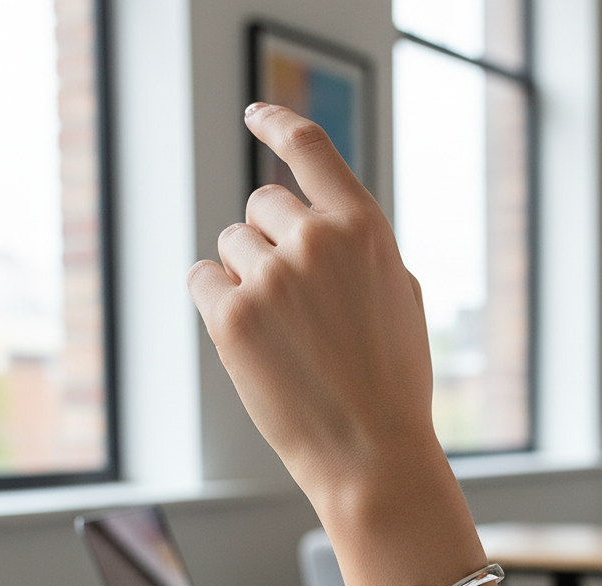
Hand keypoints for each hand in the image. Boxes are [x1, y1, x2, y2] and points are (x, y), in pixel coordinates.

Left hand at [187, 103, 439, 511]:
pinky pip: (202, 279)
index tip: (256, 116)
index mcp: (365, 230)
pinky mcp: (232, 318)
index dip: (277, 124)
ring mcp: (272, 278)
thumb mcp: (400, 298)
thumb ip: (361, 247)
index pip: (310, 150)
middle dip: (268, 241)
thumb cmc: (393, 385)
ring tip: (283, 332)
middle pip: (259, 204)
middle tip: (292, 298)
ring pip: (230, 247)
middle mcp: (317, 242)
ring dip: (246, 277)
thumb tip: (320, 218)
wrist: (371, 453)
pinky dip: (217, 301)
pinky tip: (248, 337)